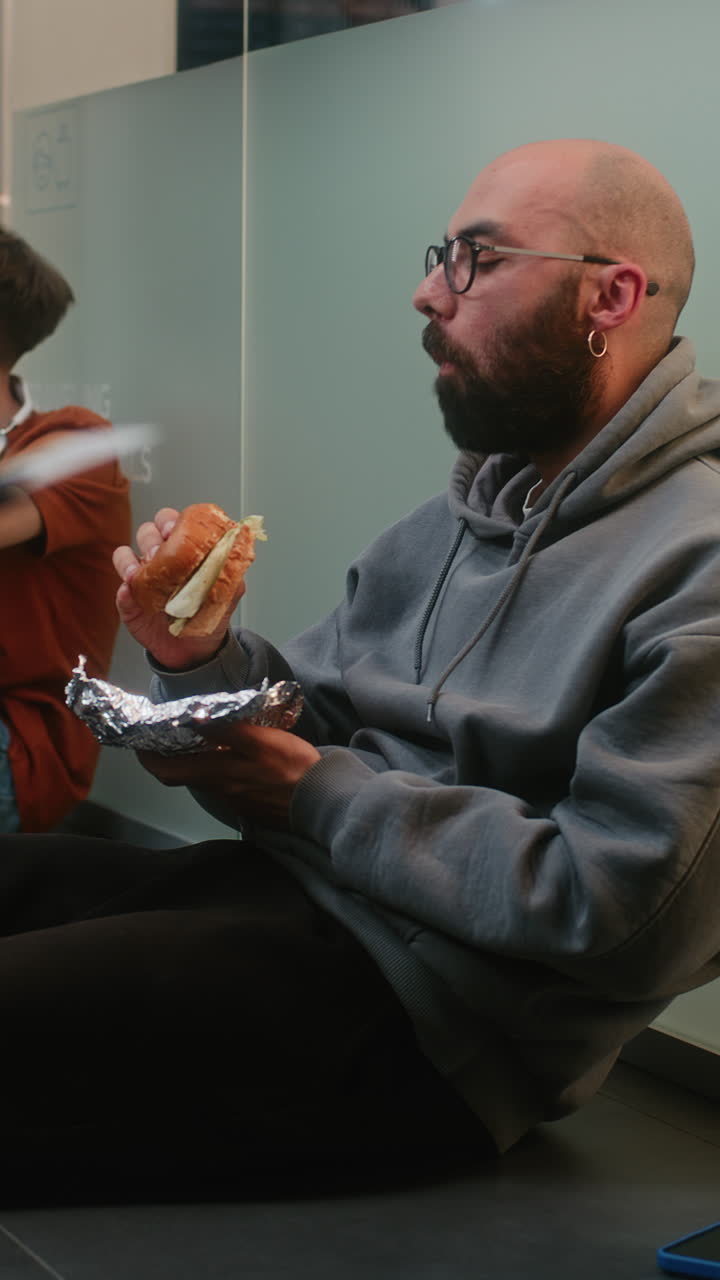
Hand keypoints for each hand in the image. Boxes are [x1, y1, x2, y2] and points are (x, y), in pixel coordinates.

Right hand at [113, 507, 244, 669]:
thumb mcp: (227, 595)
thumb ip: (231, 574)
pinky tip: (130, 593)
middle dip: (150, 537)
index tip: (175, 529)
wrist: (196, 651)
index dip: (171, 521)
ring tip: (138, 574)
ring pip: (124, 555)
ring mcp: (141, 579)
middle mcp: (159, 560)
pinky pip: (120, 591)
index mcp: (181, 551)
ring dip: (129, 561)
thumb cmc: (207, 616)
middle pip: (146, 533)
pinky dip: (124, 590)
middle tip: (158, 552)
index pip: (171, 523)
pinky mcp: (129, 602)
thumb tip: (233, 555)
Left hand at [136, 721, 320, 828]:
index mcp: (217, 774)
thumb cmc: (292, 767)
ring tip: (196, 739)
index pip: (167, 771)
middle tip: (166, 735)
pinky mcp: (251, 804)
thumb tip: (191, 717)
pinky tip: (228, 757)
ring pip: (203, 780)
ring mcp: (235, 800)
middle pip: (182, 776)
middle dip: (168, 757)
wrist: (323, 801)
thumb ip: (226, 729)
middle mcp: (219, 790)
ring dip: (193, 763)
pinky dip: (216, 770)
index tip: (139, 741)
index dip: (147, 758)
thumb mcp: (260, 740)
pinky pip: (223, 786)